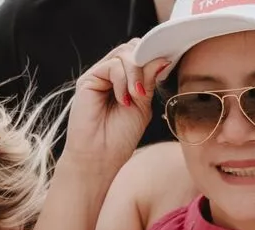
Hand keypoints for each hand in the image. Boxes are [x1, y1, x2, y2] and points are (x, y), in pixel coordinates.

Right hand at [65, 37, 170, 166]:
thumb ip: (149, 80)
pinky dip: (123, 81)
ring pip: (124, 53)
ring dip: (136, 74)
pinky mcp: (88, 80)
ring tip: (137, 96)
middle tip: (147, 88)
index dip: (154, 57)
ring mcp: (99, 75)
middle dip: (145, 63)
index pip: (141, 54)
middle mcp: (111, 74)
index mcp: (126, 79)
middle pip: (132, 48)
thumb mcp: (143, 104)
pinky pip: (111, 66)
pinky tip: (124, 100)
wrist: (101, 157)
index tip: (167, 66)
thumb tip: (162, 58)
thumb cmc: (121, 136)